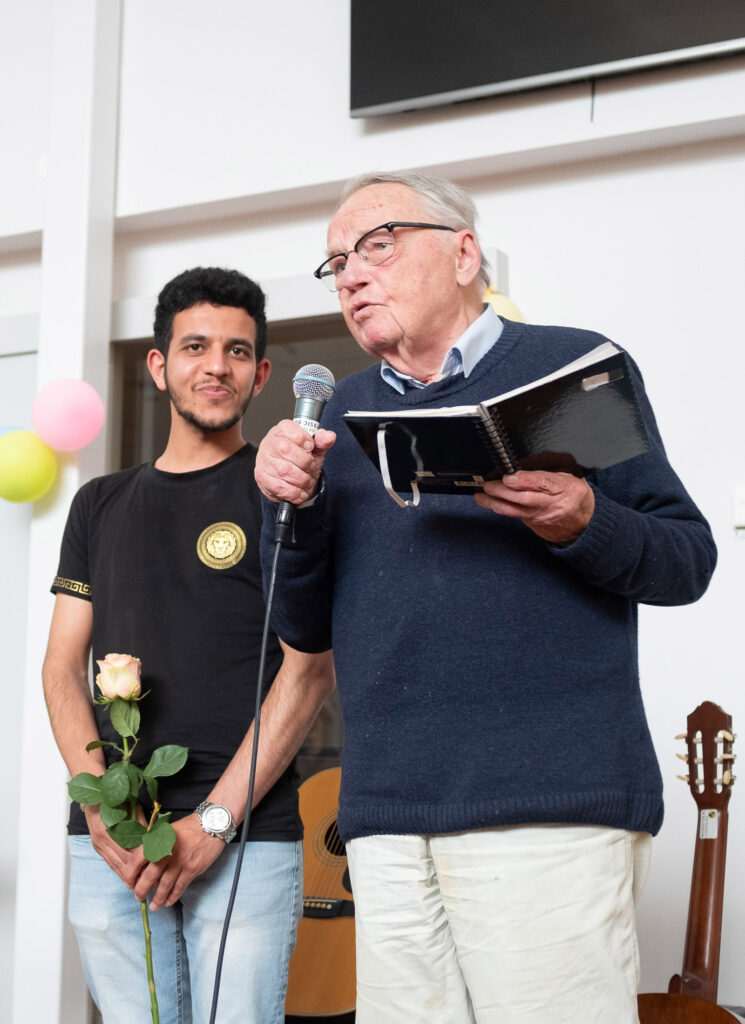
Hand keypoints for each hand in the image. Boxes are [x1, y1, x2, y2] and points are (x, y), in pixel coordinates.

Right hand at [84, 804, 147, 889]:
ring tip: (140, 883)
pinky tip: (128, 878)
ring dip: (127, 875)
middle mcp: (102, 840)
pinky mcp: (97, 847)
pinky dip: (120, 871)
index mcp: (110, 831)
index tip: (153, 866)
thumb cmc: (115, 800)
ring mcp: (98, 845)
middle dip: (136, 872)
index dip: (141, 861)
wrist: (94, 797)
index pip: (128, 852)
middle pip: (121, 863)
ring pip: (115, 866)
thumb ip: (140, 823)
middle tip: (150, 879)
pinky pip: (110, 863)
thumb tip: (152, 836)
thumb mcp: (130, 807)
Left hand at [133, 814, 225, 909]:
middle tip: (138, 897)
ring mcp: (181, 861)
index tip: (129, 882)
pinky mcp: (192, 869)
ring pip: (165, 885)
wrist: (212, 823)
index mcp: (159, 839)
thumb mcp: (168, 830)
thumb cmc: (189, 826)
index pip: (138, 859)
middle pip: (149, 876)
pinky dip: (173, 897)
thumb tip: (144, 866)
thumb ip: (156, 845)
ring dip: (157, 898)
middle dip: (141, 890)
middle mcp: (167, 851)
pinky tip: (168, 902)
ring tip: (153, 907)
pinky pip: (180, 887)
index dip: (130, 873)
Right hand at [255, 420, 335, 504]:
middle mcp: (269, 445)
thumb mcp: (313, 447)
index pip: (289, 429)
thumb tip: (329, 437)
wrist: (285, 477)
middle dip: (306, 462)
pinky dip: (295, 492)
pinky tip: (301, 491)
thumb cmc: (298, 458)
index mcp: (281, 431)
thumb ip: (321, 441)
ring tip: (307, 479)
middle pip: (287, 450)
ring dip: (302, 479)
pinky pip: (281, 487)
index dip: (304, 439)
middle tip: (312, 467)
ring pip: (285, 471)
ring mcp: (264, 463)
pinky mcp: (264, 480)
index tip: (311, 447)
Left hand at [475, 470, 594, 543]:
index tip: (508, 477)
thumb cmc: (574, 494)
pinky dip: (500, 507)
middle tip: (488, 485)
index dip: (524, 480)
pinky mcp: (533, 524)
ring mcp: (541, 517)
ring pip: (515, 511)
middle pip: (525, 499)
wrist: (584, 524)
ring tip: (481, 496)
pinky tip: (488, 501)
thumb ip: (547, 468)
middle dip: (503, 492)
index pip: (544, 483)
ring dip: (495, 503)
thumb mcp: (569, 475)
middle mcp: (552, 504)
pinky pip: (514, 515)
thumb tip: (521, 462)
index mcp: (565, 487)